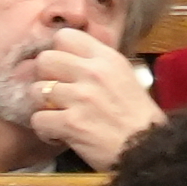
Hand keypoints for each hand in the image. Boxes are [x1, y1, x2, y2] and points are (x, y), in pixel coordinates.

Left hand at [7, 36, 162, 169]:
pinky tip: (57, 134)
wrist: (150, 149)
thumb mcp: (125, 78)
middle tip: (55, 93)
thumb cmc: (140, 118)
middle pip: (44, 60)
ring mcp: (80, 98)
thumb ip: (99, 66)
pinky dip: (44, 130)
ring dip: (43, 106)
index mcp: (107, 58)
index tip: (63, 69)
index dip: (58, 53)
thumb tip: (71, 61)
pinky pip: (38, 119)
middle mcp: (92, 73)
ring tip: (56, 116)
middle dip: (45, 78)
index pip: (65, 36)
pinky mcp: (71, 124)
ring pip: (36, 90)